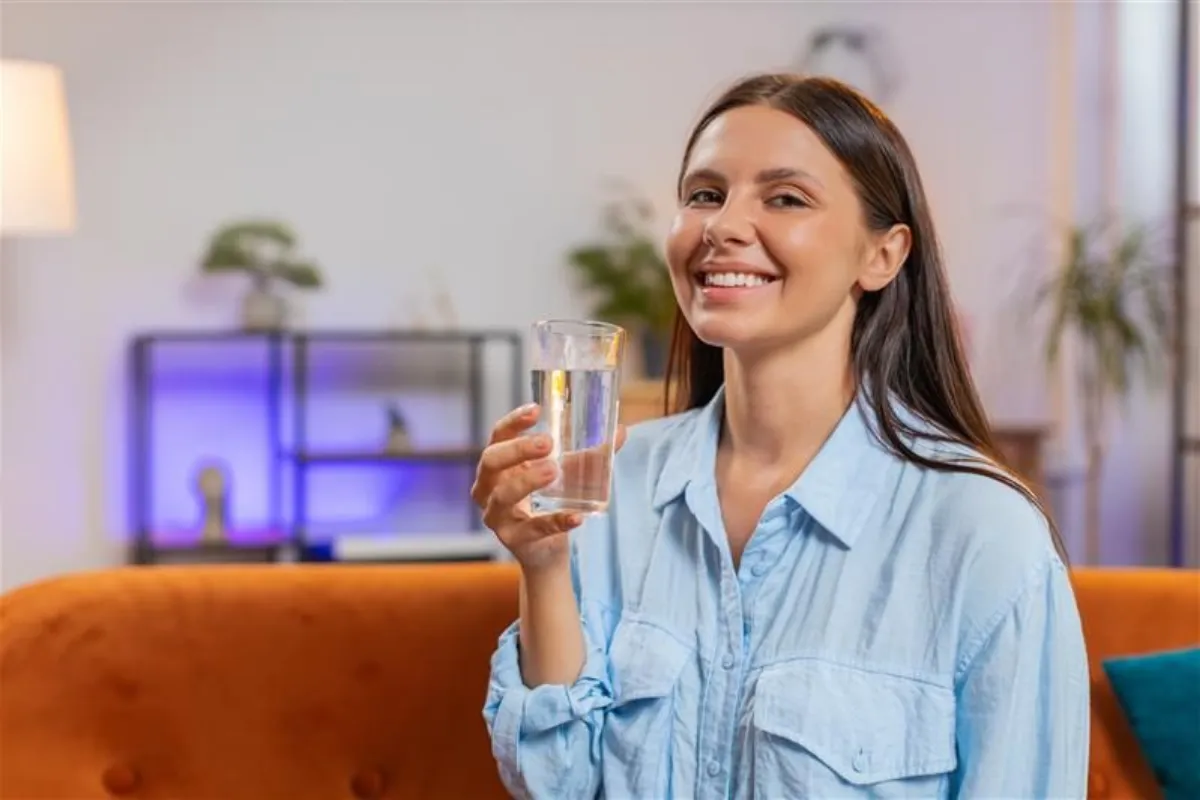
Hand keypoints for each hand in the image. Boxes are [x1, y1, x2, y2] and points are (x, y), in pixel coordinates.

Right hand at [471, 404, 626, 571]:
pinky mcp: (513, 539)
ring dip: (528, 480)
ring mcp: (496, 515)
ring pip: (503, 494)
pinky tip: (576, 517)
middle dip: (517, 449)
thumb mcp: (569, 475)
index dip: (513, 421)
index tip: (536, 410)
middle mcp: (489, 487)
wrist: (546, 552)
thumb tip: (621, 431)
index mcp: (499, 465)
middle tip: (547, 443)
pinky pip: (533, 529)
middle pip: (491, 460)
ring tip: (554, 470)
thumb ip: (591, 455)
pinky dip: (555, 521)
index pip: (498, 436)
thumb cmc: (550, 503)